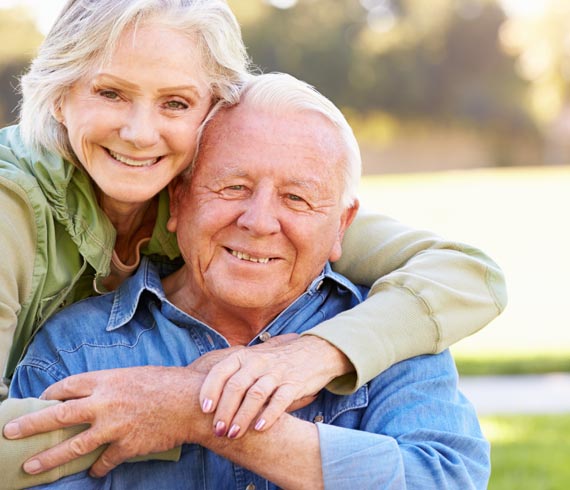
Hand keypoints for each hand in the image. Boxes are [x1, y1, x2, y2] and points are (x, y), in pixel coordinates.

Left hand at [3, 366, 203, 477]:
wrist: (191, 402)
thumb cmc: (166, 383)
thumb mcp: (134, 375)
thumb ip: (110, 385)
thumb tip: (91, 397)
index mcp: (106, 380)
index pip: (67, 387)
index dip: (49, 395)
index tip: (39, 401)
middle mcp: (105, 403)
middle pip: (59, 416)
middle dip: (31, 425)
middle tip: (10, 432)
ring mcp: (114, 426)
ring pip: (73, 446)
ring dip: (49, 458)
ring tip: (31, 466)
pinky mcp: (127, 446)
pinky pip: (104, 461)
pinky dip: (97, 468)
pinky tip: (94, 472)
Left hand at [198, 334, 353, 438]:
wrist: (314, 351)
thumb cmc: (275, 362)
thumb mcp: (253, 361)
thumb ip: (233, 375)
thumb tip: (207, 400)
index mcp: (244, 356)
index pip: (221, 371)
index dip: (210, 390)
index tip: (204, 410)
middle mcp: (259, 362)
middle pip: (236, 386)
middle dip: (225, 410)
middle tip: (218, 430)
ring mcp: (277, 372)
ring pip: (256, 394)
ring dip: (242, 416)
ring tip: (234, 434)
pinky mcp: (294, 383)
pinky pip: (280, 399)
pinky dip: (269, 414)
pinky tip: (260, 428)